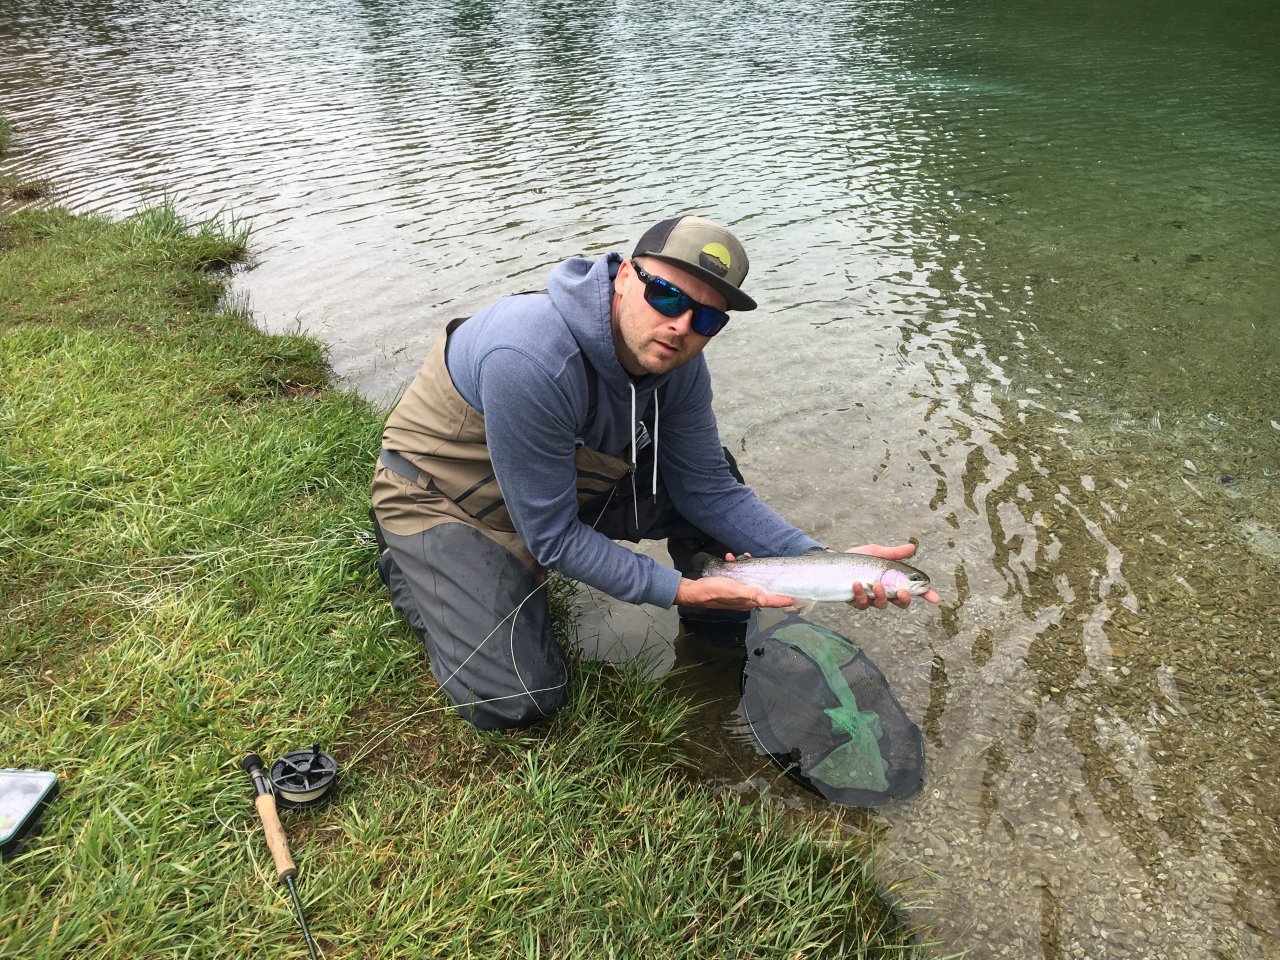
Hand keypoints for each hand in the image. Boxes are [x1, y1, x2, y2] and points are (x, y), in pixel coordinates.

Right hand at [675, 552, 792, 610]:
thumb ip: (749, 594)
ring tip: (744, 557)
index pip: (770, 601)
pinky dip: (737, 566)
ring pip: (751, 581)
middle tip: (776, 571)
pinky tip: (730, 559)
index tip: (796, 599)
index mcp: (749, 601)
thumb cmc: (714, 591)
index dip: (783, 600)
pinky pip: (739, 576)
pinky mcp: (730, 586)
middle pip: (764, 591)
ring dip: (750, 568)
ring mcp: (738, 593)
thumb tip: (764, 599)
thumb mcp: (732, 590)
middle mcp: (746, 599)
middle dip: (769, 580)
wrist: (694, 591)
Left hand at [843, 543, 940, 610]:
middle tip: (901, 591)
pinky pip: (861, 604)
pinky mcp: (856, 601)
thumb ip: (894, 553)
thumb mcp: (877, 552)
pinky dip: (860, 594)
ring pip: (881, 605)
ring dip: (881, 596)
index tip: (935, 598)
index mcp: (893, 582)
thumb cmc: (859, 558)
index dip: (925, 595)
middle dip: (903, 599)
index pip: (913, 590)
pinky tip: (856, 584)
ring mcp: (870, 599)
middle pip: (900, 603)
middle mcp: (884, 593)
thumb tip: (912, 547)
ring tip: (875, 584)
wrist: (835, 561)